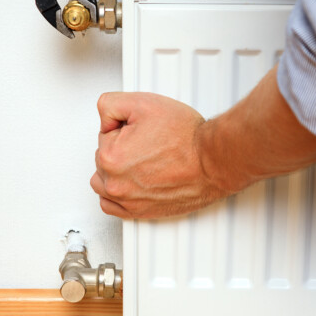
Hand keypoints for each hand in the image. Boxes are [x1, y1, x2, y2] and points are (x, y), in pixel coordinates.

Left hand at [90, 92, 227, 218]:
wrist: (213, 161)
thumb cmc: (187, 137)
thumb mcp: (143, 103)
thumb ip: (110, 104)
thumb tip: (103, 119)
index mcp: (111, 156)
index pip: (103, 136)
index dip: (122, 129)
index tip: (142, 131)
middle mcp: (116, 182)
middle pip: (103, 159)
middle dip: (119, 149)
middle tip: (146, 143)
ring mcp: (127, 200)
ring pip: (103, 182)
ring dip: (114, 171)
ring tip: (138, 161)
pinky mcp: (139, 212)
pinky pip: (111, 206)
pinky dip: (116, 194)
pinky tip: (130, 182)